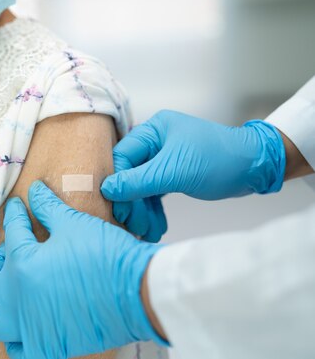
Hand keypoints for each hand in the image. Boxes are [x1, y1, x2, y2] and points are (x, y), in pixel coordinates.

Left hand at [0, 181, 166, 358]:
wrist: (139, 294)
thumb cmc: (107, 257)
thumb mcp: (73, 224)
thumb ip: (47, 208)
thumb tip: (36, 191)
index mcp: (21, 265)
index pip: (11, 233)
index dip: (14, 214)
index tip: (16, 207)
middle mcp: (17, 300)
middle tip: (7, 254)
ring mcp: (30, 328)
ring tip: (9, 293)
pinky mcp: (48, 348)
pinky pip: (18, 349)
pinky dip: (16, 338)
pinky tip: (25, 324)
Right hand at [101, 110, 285, 236]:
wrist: (257, 168)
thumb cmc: (218, 161)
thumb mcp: (174, 172)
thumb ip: (138, 181)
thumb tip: (106, 189)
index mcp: (153, 130)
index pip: (122, 157)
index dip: (117, 184)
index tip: (118, 209)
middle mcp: (155, 141)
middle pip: (129, 173)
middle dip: (131, 201)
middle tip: (135, 226)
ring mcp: (163, 158)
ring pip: (140, 186)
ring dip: (142, 210)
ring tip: (147, 232)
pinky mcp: (172, 173)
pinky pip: (153, 191)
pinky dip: (152, 209)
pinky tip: (155, 226)